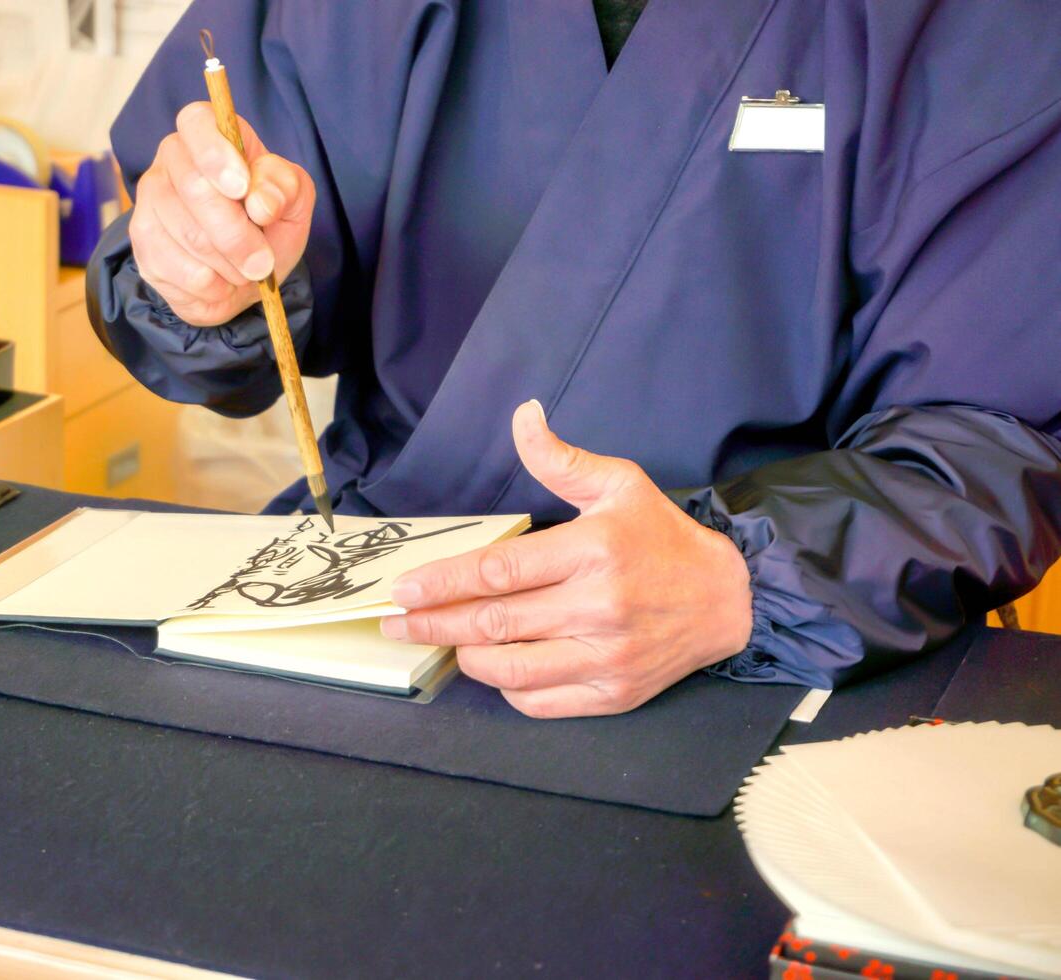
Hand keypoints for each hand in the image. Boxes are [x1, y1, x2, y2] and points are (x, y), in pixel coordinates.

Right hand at [131, 102, 314, 326]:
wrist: (246, 279)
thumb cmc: (267, 227)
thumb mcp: (292, 202)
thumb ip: (285, 188)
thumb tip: (260, 200)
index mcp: (207, 134)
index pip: (196, 122)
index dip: (216, 155)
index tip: (241, 188)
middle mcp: (170, 161)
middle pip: (195, 190)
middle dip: (238, 233)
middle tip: (263, 261)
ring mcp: (149, 204)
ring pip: (189, 235)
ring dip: (231, 263)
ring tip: (246, 270)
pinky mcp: (144, 247)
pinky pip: (180, 270)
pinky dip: (214, 285)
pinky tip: (222, 281)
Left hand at [381, 400, 753, 717]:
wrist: (727, 599)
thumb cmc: (662, 538)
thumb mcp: (619, 484)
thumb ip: (560, 459)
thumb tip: (522, 416)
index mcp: (592, 552)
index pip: (498, 573)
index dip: (442, 583)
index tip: (404, 590)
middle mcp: (597, 608)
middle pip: (493, 623)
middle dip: (434, 623)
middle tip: (395, 622)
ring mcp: (606, 657)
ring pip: (510, 668)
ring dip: (465, 657)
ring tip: (444, 640)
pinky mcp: (614, 694)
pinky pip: (540, 701)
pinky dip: (507, 687)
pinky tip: (493, 666)